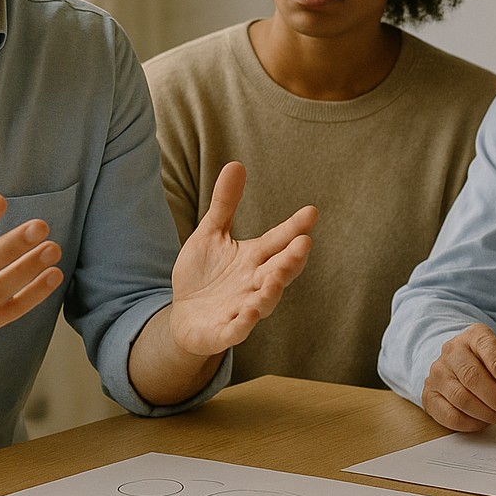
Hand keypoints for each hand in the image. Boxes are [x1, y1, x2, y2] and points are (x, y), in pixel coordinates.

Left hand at [168, 162, 314, 355]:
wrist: (184, 316)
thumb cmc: (204, 274)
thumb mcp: (210, 234)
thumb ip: (225, 204)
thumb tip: (236, 164)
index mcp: (254, 258)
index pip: (278, 241)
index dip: (294, 228)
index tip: (311, 212)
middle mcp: (254, 283)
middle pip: (279, 271)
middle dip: (291, 260)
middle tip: (303, 244)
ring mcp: (242, 308)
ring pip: (264, 302)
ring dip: (271, 291)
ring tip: (275, 278)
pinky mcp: (224, 331)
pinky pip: (237, 330)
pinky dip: (242, 324)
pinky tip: (247, 314)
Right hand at [421, 323, 495, 431]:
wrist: (456, 367)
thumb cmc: (487, 366)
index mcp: (473, 337)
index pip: (484, 345)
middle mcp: (450, 352)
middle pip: (471, 376)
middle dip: (495, 396)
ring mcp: (437, 375)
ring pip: (460, 397)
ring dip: (485, 412)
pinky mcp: (429, 396)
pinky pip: (449, 415)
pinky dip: (469, 423)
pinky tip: (483, 422)